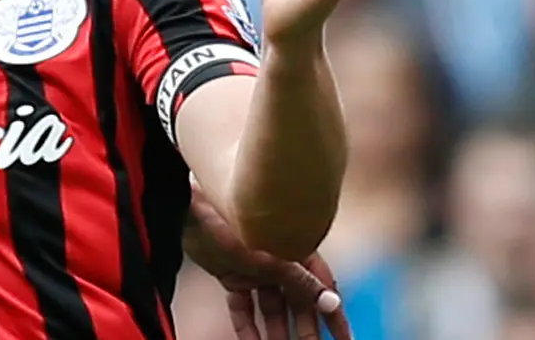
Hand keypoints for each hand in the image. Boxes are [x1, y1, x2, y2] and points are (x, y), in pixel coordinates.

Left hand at [185, 186, 350, 339]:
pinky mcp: (233, 276)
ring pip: (272, 309)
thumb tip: (333, 302)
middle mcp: (279, 261)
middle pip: (298, 304)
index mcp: (296, 250)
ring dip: (277, 333)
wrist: (189, 208)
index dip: (333, 315)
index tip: (345, 339)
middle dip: (305, 331)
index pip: (321, 288)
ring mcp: (256, 270)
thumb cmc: (233, 223)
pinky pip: (244, 307)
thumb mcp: (269, 256)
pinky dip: (248, 326)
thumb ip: (300, 281)